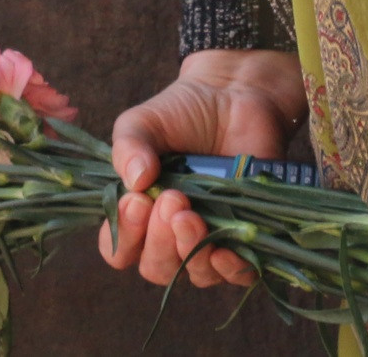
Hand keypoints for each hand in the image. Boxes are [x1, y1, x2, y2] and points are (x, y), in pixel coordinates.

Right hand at [100, 50, 306, 287]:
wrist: (234, 95)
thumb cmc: (182, 111)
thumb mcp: (143, 123)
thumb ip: (128, 148)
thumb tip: (135, 181)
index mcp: (140, 212)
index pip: (120, 248)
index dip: (124, 235)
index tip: (135, 202)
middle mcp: (172, 233)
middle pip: (156, 267)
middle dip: (159, 240)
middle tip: (172, 199)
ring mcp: (210, 237)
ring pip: (195, 273)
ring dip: (190, 251)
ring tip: (192, 215)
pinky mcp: (247, 236)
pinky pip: (238, 273)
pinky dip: (230, 268)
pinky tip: (223, 248)